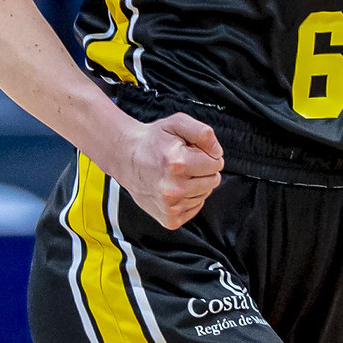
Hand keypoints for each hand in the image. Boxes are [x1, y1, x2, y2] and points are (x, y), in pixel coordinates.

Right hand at [117, 113, 223, 228]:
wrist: (125, 157)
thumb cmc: (152, 140)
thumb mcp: (177, 123)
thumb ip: (203, 133)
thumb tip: (217, 153)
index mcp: (178, 163)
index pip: (216, 163)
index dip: (207, 155)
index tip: (192, 152)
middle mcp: (174, 188)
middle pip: (213, 180)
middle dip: (203, 169)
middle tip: (184, 162)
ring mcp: (170, 206)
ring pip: (205, 194)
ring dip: (196, 183)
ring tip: (177, 174)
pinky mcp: (169, 219)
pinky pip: (195, 208)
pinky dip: (189, 198)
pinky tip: (176, 187)